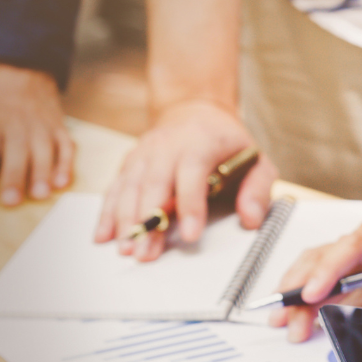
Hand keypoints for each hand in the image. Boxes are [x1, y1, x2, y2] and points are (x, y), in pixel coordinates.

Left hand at [0, 62, 73, 206]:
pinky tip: (61, 183)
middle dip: (14, 177)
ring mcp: (40, 125)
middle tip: (11, 202)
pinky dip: (66, 164)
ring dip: (42, 173)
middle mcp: (15, 122)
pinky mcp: (58, 128)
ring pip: (43, 149)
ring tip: (39, 195)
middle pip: (16, 150)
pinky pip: (66, 146)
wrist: (19, 76)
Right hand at [94, 98, 278, 260]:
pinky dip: (107, 212)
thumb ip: (257, 190)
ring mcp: (145, 155)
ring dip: (125, 220)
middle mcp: (167, 148)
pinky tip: (103, 236)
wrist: (194, 109)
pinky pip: (115, 188)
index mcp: (200, 144)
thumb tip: (251, 220)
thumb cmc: (226, 141)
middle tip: (146, 253)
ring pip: (130, 187)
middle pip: (154, 185)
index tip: (190, 234)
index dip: (190, 205)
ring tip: (126, 250)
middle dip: (149, 221)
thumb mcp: (255, 159)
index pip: (193, 175)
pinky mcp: (131, 163)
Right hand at [270, 208, 361, 341]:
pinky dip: (302, 282)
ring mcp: (359, 243)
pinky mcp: (354, 254)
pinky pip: (321, 264)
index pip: (353, 247)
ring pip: (315, 259)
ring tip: (281, 317)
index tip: (313, 294)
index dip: (329, 270)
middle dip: (300, 287)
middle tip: (288, 319)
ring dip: (295, 286)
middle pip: (325, 256)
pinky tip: (292, 304)